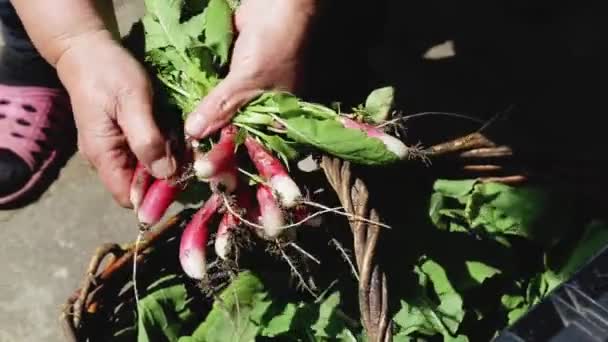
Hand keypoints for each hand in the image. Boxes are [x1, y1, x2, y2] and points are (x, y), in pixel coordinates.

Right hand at [55, 31, 176, 206]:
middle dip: (166, 178)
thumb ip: (147, 140)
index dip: (155, 196)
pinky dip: (161, 149)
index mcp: (103, 156)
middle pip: (139, 187)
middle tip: (191, 158)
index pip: (129, 197)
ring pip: (144, 170)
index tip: (182, 180)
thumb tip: (166, 175)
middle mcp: (106, 159)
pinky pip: (144, 153)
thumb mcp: (133, 103)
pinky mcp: (122, 137)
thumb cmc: (109, 73)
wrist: (88, 49)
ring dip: (167, 163)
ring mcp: (113, 148)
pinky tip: (176, 136)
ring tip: (186, 146)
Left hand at [184, 0, 316, 138]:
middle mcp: (267, 103)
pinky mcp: (237, 69)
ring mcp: (251, 85)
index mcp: (280, 114)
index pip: (255, 141)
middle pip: (237, 124)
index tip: (205, 159)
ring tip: (183, 127)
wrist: (278, 3)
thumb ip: (220, 106)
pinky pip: (219, 86)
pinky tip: (186, 100)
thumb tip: (193, 132)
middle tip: (188, 145)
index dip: (234, 150)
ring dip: (207, 111)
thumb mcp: (247, 81)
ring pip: (226, 105)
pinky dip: (205, 90)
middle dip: (215, 132)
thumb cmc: (274, 45)